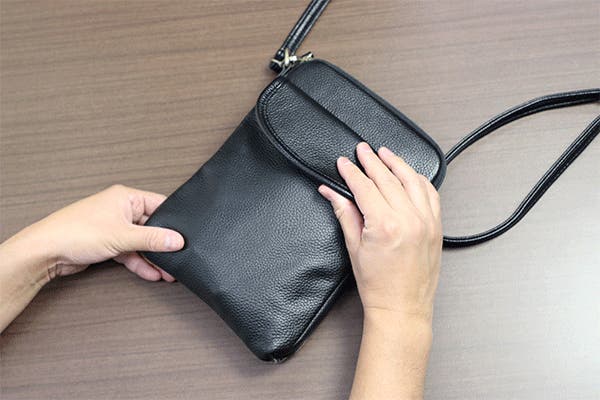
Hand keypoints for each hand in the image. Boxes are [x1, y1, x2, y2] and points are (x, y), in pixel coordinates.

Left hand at [32, 184, 183, 281]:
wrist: (45, 251)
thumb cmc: (76, 232)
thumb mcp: (123, 236)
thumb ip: (153, 239)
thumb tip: (177, 240)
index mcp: (126, 197)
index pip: (160, 205)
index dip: (174, 221)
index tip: (185, 236)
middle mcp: (120, 209)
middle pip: (151, 226)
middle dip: (163, 244)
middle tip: (178, 257)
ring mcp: (114, 226)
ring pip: (141, 242)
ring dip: (153, 257)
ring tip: (167, 271)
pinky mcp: (108, 242)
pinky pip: (130, 252)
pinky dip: (139, 262)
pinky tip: (151, 273)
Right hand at [318, 142, 441, 322]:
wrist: (402, 308)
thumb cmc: (378, 286)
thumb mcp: (354, 247)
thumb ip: (345, 214)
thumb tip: (331, 193)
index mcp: (385, 225)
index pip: (365, 186)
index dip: (352, 172)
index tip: (344, 162)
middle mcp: (409, 219)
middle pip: (388, 178)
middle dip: (372, 161)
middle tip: (362, 149)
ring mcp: (426, 222)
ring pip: (412, 180)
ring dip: (397, 163)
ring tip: (385, 153)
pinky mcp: (437, 227)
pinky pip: (431, 194)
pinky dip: (420, 180)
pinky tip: (410, 174)